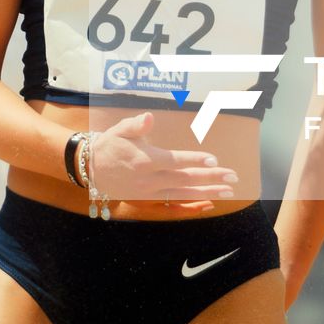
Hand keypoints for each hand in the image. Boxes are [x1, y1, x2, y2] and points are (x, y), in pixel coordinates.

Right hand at [89, 112, 239, 210]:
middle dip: (211, 178)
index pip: (176, 160)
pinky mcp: (148, 201)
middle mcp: (149, 179)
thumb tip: (148, 118)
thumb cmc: (110, 145)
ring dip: (207, 192)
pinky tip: (207, 203)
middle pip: (186, 179)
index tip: (214, 159)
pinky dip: (191, 205)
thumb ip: (136, 125)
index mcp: (145, 160)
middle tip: (232, 177)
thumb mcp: (120, 130)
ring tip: (228, 192)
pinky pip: (174, 205)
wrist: (91, 168)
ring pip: (183, 194)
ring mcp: (149, 193)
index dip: (196, 160)